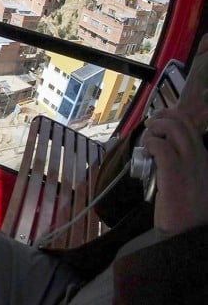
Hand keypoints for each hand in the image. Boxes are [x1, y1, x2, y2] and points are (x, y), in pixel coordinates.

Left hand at [142, 106, 207, 233]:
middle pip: (183, 123)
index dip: (174, 118)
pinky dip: (151, 144)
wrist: (186, 232)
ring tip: (148, 139)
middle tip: (150, 124)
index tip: (160, 120)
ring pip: (174, 128)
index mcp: (205, 160)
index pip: (192, 128)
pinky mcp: (174, 172)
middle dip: (163, 116)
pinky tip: (148, 153)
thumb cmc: (186, 210)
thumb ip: (183, 165)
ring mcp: (189, 164)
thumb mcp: (191, 182)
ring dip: (156, 127)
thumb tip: (163, 149)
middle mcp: (200, 158)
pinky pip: (161, 146)